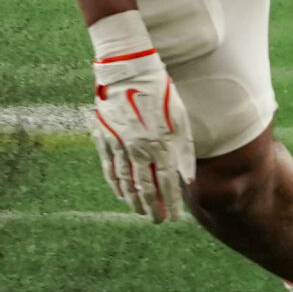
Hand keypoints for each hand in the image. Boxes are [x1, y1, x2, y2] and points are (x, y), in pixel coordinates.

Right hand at [90, 45, 193, 221]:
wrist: (128, 71)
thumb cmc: (160, 92)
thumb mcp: (179, 119)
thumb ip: (184, 150)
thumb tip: (188, 178)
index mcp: (160, 143)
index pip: (168, 182)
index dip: (171, 202)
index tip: (174, 218)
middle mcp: (138, 148)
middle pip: (145, 187)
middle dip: (152, 208)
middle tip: (156, 221)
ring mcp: (119, 145)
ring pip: (125, 182)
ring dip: (133, 200)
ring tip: (140, 211)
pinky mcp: (104, 139)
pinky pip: (109, 169)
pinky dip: (116, 184)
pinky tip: (121, 194)